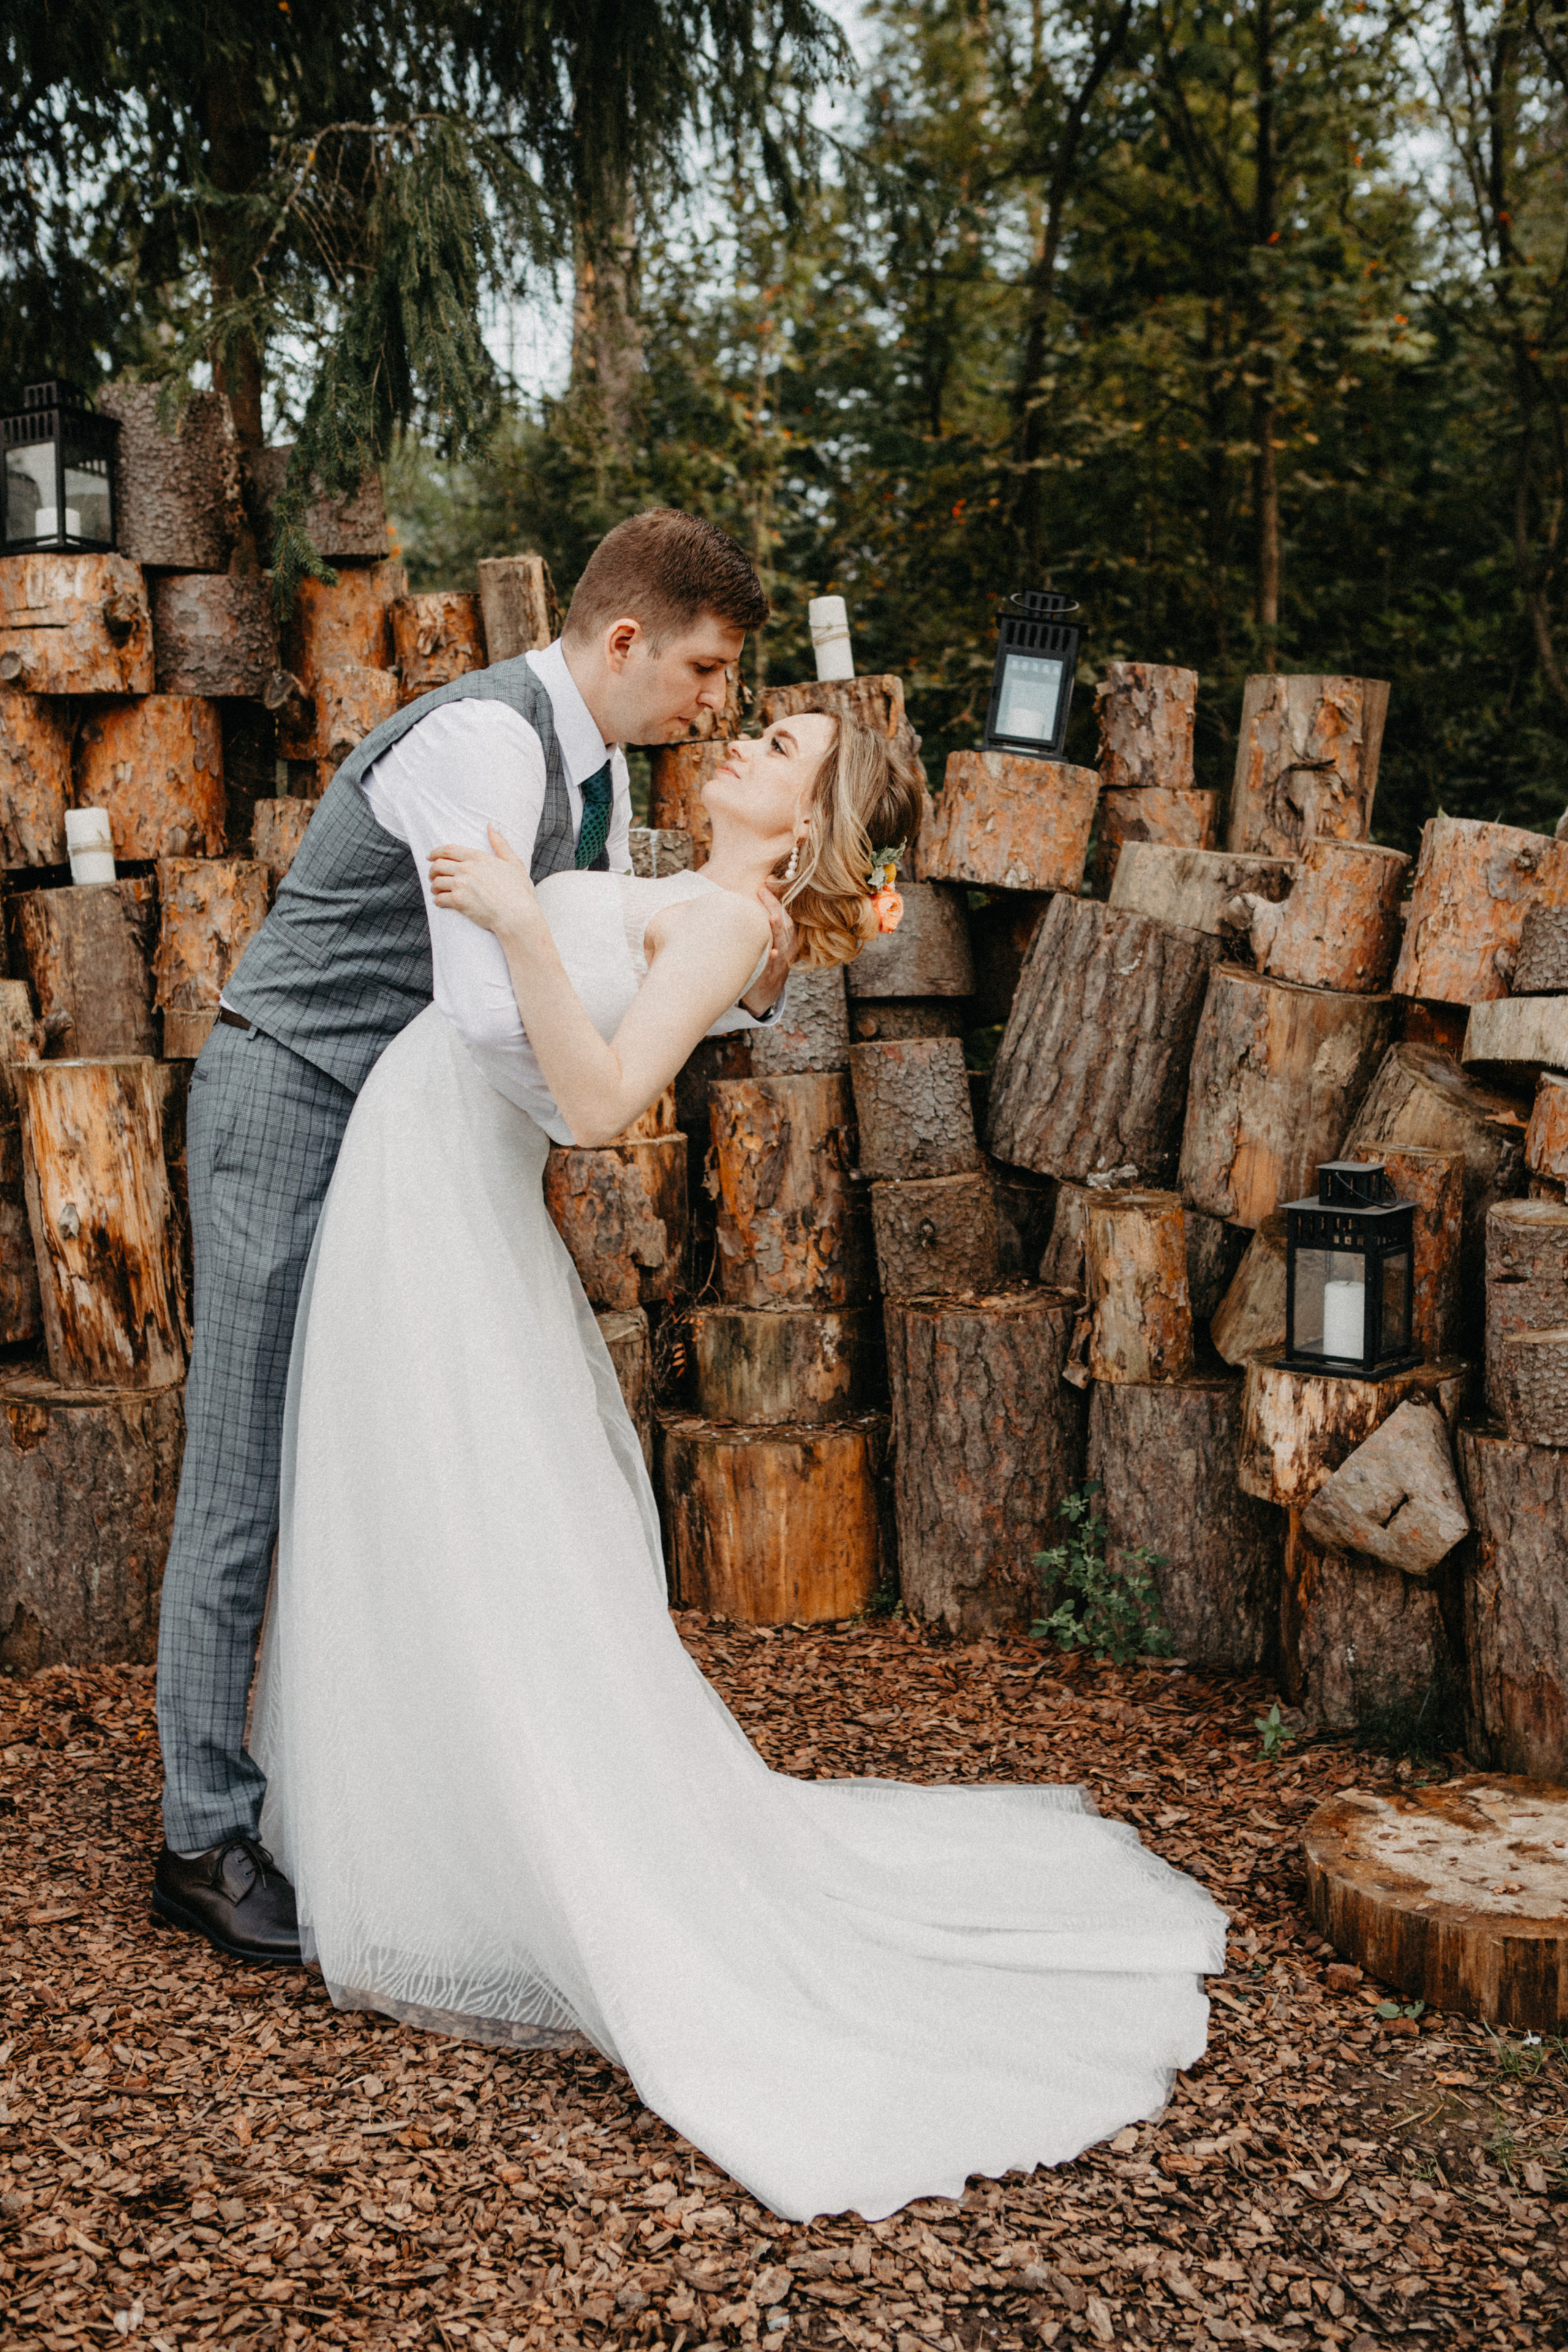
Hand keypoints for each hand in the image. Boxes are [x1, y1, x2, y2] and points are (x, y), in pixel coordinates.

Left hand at [428, 826, 541, 940]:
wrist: (517, 915)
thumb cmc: (518, 892)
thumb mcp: (514, 863)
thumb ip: (501, 844)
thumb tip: (491, 825)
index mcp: (479, 858)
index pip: (449, 850)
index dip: (435, 852)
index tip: (430, 856)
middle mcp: (467, 868)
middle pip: (438, 865)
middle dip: (433, 871)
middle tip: (433, 876)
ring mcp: (461, 884)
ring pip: (436, 882)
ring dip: (434, 887)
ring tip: (437, 891)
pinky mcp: (458, 901)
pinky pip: (439, 899)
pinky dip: (438, 901)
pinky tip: (442, 903)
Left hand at [739, 883, 796, 1016]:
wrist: (764, 995)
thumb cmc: (765, 962)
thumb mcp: (768, 941)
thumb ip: (765, 920)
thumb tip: (757, 889)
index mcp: (787, 938)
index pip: (784, 913)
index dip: (778, 896)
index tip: (769, 880)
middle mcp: (787, 949)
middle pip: (784, 925)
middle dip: (775, 907)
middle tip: (763, 890)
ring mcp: (780, 964)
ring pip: (782, 945)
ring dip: (777, 931)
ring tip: (772, 917)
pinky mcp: (770, 979)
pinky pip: (772, 968)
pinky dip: (773, 960)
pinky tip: (771, 952)